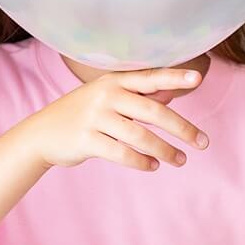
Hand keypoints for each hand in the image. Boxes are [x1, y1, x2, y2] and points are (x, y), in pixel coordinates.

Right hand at [11, 68, 208, 172]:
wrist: (41, 133)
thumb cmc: (82, 114)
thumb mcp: (106, 98)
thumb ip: (136, 97)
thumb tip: (170, 96)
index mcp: (114, 81)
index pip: (150, 77)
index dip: (174, 77)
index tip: (197, 79)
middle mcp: (106, 95)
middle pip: (153, 111)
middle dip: (182, 128)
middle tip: (203, 142)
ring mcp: (95, 117)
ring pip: (140, 136)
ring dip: (165, 150)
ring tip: (181, 160)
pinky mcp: (86, 140)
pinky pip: (122, 153)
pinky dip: (141, 162)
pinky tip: (152, 166)